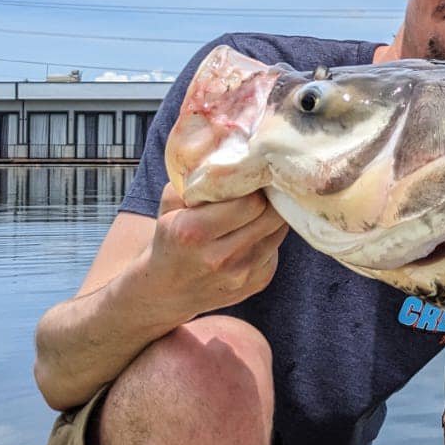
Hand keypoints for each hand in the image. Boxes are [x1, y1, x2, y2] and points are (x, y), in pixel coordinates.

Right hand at [145, 182, 289, 316]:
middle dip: (268, 198)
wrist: (166, 291)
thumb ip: (195, 180)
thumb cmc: (169, 240)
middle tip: (262, 188)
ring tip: (259, 208)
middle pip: (270, 214)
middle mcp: (220, 257)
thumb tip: (230, 153)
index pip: (249, 201)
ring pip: (278, 230)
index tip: (252, 176)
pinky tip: (253, 232)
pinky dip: (269, 236)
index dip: (254, 186)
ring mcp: (242, 274)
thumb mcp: (169, 205)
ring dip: (272, 215)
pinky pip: (276, 248)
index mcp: (193, 232)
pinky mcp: (258, 283)